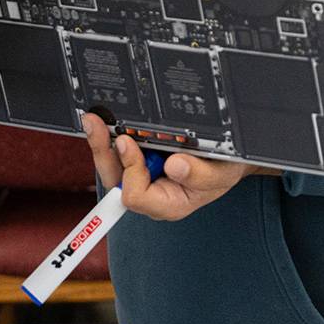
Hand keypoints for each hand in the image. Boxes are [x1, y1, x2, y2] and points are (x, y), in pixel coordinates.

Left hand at [82, 113, 274, 220]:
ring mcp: (145, 179)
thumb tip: (174, 165)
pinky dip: (113, 138)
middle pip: (115, 181)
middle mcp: (151, 194)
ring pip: (113, 168)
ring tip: (96, 120)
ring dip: (103, 144)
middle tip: (95, 125)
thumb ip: (199, 174)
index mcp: (168, 204)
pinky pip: (120, 156)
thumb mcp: (220, 172)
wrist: (228, 159)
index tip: (128, 142)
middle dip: (102, 153)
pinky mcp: (142, 163)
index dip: (129, 169)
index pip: (136, 196)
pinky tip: (108, 122)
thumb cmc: (224, 169)